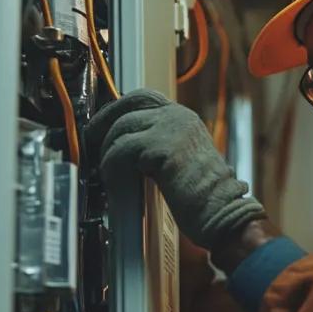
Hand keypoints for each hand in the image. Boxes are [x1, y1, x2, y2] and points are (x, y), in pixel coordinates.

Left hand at [85, 89, 266, 249]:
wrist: (221, 213)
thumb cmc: (204, 198)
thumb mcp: (182, 161)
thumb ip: (159, 147)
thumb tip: (126, 148)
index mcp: (185, 119)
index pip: (144, 98)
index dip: (118, 108)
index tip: (103, 124)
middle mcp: (179, 117)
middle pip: (130, 101)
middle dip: (105, 119)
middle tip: (91, 140)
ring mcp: (172, 129)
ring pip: (121, 126)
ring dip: (106, 149)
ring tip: (104, 170)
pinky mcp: (162, 147)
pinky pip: (121, 149)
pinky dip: (110, 165)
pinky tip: (112, 181)